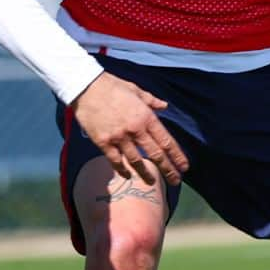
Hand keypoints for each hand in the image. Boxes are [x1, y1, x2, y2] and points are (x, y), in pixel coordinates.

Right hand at [70, 72, 188, 185]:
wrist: (85, 87)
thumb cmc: (111, 86)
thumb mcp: (135, 90)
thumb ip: (151, 100)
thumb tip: (165, 106)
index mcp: (146, 116)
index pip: (166, 140)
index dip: (176, 155)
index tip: (184, 166)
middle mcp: (135, 129)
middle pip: (155, 154)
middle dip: (167, 169)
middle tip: (175, 181)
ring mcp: (119, 137)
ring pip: (136, 161)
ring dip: (145, 174)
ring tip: (151, 183)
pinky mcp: (103, 142)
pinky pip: (115, 160)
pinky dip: (122, 170)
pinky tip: (127, 175)